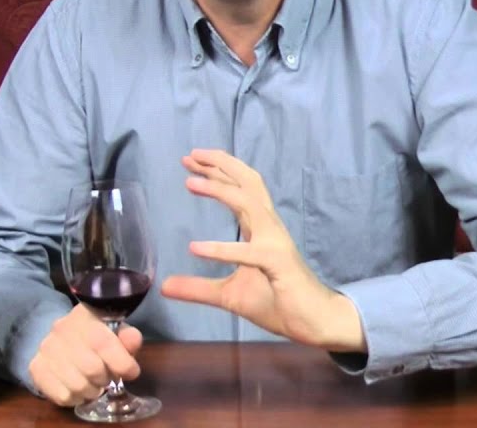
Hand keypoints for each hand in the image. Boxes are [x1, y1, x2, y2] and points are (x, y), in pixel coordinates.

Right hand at [27, 304, 143, 406]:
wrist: (63, 337)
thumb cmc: (98, 336)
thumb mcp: (117, 333)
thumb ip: (128, 337)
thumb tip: (132, 340)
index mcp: (85, 316)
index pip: (103, 342)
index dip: (121, 363)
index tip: (131, 372)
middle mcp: (61, 329)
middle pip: (91, 368)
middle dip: (107, 379)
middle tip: (108, 377)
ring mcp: (46, 348)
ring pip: (77, 386)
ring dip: (93, 391)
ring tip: (94, 384)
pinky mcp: (36, 367)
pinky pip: (62, 395)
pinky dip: (76, 399)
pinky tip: (79, 390)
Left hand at [161, 149, 366, 352]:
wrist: (313, 322)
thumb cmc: (277, 302)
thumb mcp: (228, 295)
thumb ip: (197, 288)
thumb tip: (163, 287)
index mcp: (260, 228)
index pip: (240, 189)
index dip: (218, 171)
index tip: (190, 160)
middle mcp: (269, 228)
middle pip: (248, 183)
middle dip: (220, 165)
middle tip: (190, 156)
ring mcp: (275, 243)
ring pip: (249, 203)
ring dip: (220, 189)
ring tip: (190, 182)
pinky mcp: (277, 264)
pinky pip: (248, 253)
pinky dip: (222, 249)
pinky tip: (196, 248)